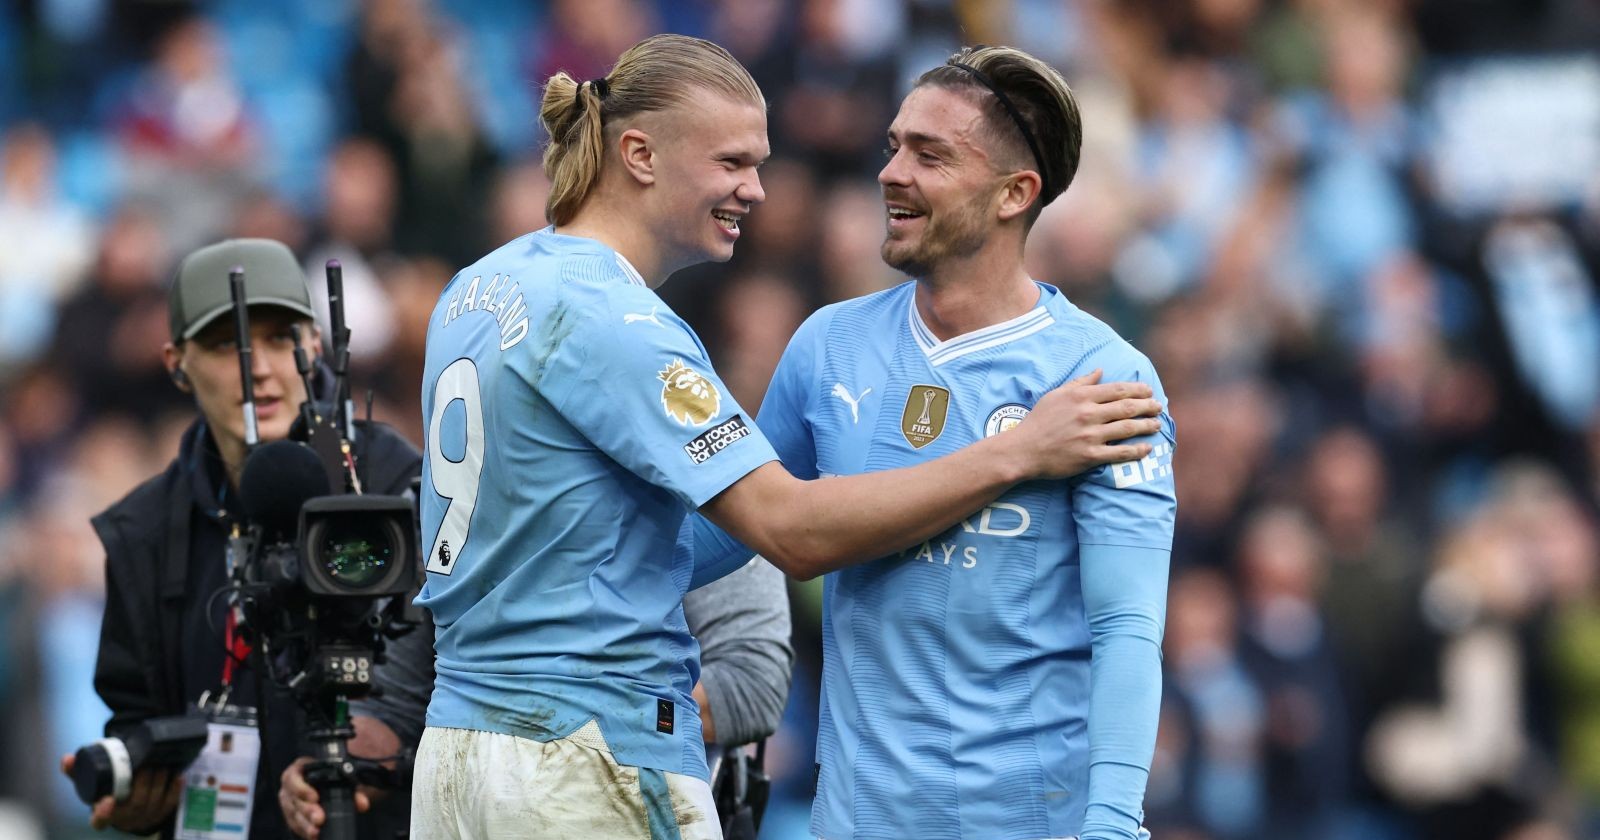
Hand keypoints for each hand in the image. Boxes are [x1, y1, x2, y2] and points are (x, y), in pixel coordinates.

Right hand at [60, 753, 181, 831]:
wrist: (126, 811)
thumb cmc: (106, 795)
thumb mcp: (90, 786)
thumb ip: (77, 772)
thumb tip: (67, 758)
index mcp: (103, 816)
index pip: (100, 821)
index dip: (103, 813)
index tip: (106, 800)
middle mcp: (124, 821)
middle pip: (135, 805)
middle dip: (143, 784)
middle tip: (147, 765)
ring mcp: (143, 819)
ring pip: (154, 803)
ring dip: (160, 782)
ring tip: (162, 765)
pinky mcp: (159, 815)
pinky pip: (169, 804)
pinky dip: (174, 789)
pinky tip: (178, 776)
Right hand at [280, 756, 371, 839]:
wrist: (330, 786)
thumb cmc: (333, 779)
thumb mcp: (343, 780)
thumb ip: (354, 790)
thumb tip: (363, 804)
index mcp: (299, 770)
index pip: (293, 778)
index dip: (302, 788)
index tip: (315, 797)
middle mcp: (290, 787)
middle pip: (294, 800)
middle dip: (307, 810)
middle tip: (319, 819)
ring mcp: (288, 802)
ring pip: (294, 814)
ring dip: (305, 824)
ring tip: (315, 831)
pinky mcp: (291, 816)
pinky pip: (294, 824)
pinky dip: (304, 830)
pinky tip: (313, 835)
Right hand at [1006, 370, 1161, 480]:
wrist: (1023, 450)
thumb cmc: (1038, 421)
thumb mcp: (1056, 395)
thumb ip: (1080, 382)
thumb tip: (1100, 370)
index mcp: (1081, 396)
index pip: (1118, 389)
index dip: (1138, 390)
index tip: (1149, 391)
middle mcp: (1088, 414)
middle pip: (1127, 407)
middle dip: (1147, 406)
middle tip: (1159, 407)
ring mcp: (1090, 436)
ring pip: (1127, 428)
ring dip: (1146, 425)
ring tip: (1156, 424)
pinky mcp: (1089, 456)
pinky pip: (1119, 453)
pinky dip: (1136, 450)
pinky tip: (1147, 448)